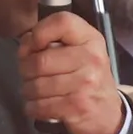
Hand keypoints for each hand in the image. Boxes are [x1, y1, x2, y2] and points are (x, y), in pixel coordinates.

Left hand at [18, 12, 124, 133]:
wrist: (107, 111)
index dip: (39, 32)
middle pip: (39, 60)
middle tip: (30, 74)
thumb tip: (26, 44)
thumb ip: (48, 39)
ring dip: (28, 90)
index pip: (61, 22)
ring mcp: (86, 83)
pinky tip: (40, 105)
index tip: (34, 45)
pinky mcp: (79, 106)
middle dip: (25, 69)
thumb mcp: (75, 50)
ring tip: (36, 90)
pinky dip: (33, 107)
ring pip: (36, 85)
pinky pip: (39, 105)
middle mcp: (91, 58)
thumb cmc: (84, 75)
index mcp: (90, 38)